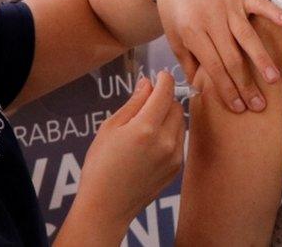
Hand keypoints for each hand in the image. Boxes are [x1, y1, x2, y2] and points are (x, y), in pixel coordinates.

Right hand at [71, 73, 184, 239]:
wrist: (106, 206)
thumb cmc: (100, 165)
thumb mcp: (110, 128)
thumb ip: (133, 103)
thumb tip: (148, 83)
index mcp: (146, 128)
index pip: (166, 92)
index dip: (164, 79)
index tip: (160, 75)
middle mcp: (166, 141)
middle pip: (176, 106)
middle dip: (165, 98)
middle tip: (148, 100)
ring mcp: (174, 157)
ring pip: (180, 123)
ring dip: (169, 115)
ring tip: (147, 122)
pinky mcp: (176, 169)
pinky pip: (179, 141)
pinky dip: (170, 133)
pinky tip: (151, 141)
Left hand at [150, 0, 281, 112]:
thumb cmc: (175, 10)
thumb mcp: (174, 38)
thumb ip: (188, 63)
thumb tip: (200, 91)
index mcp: (192, 33)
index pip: (214, 67)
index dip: (227, 89)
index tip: (238, 107)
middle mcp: (211, 20)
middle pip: (232, 57)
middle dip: (246, 83)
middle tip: (259, 104)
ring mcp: (227, 5)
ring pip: (247, 36)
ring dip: (261, 59)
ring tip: (273, 79)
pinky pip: (259, 4)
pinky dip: (273, 12)